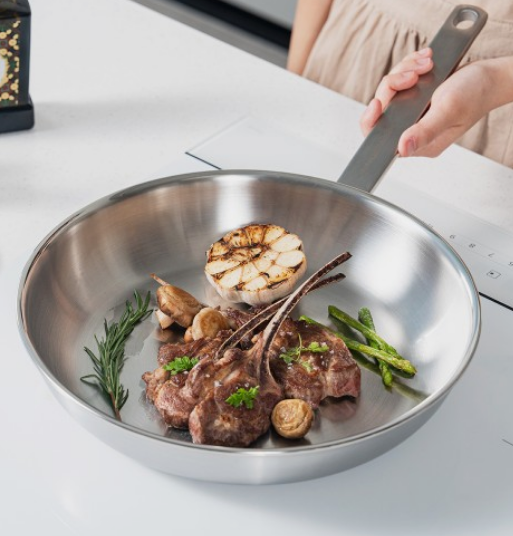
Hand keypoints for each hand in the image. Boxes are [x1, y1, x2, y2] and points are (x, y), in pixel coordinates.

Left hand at [360, 48, 498, 157]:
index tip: (378, 101)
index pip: (383, 139)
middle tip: (414, 74)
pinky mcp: (414, 97)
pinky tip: (426, 61)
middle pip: (383, 109)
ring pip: (390, 90)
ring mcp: (412, 113)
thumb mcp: (448, 110)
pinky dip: (410, 65)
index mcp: (420, 144)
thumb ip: (425, 130)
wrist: (488, 76)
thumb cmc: (475, 95)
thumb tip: (403, 148)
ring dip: (405, 71)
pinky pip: (399, 79)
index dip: (373, 121)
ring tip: (427, 64)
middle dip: (395, 85)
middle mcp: (413, 130)